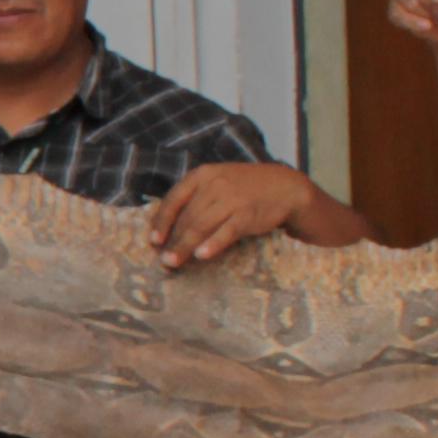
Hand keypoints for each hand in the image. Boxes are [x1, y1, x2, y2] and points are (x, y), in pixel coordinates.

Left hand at [146, 161, 322, 267]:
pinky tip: (201, 255)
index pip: (173, 199)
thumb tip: (166, 226)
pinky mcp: (248, 214)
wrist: (284, 186)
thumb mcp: (216, 181)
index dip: (161, 222)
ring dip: (184, 246)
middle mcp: (214, 185)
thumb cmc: (243, 188)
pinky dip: (213, 244)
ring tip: (173, 262)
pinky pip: (226, 231)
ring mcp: (231, 199)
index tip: (152, 241)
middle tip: (162, 260)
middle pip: (186, 217)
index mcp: (201, 175)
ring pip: (201, 225)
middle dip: (172, 240)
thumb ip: (194, 198)